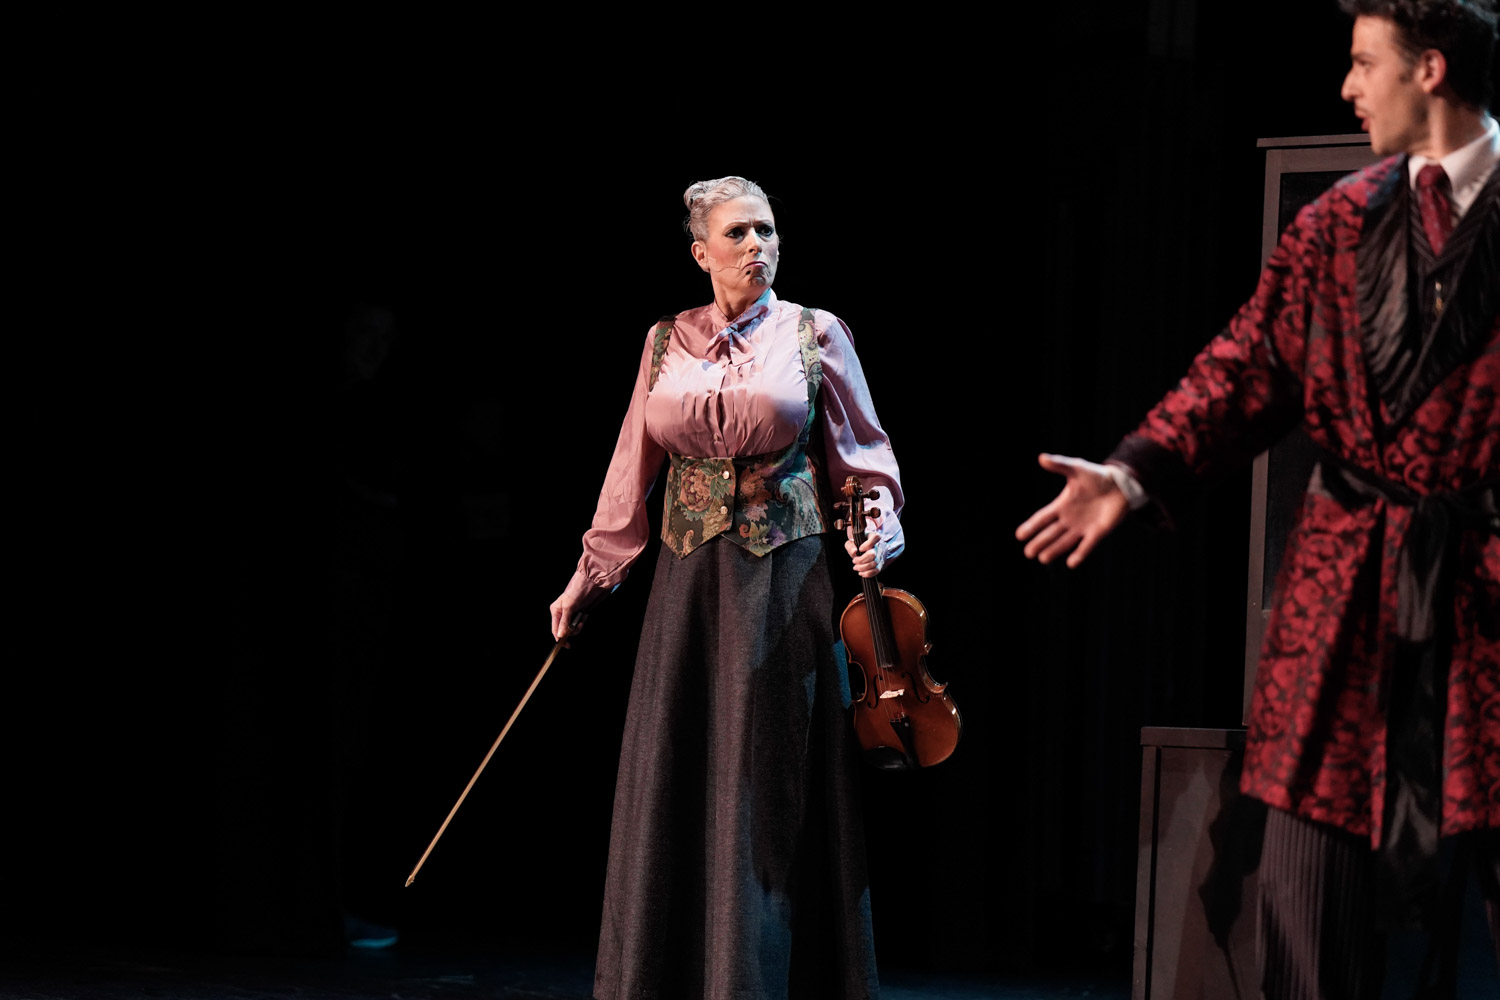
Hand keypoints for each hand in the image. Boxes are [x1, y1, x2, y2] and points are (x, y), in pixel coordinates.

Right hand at [549, 585, 607, 644]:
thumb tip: (560, 635)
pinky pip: (579, 624)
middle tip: (578, 626)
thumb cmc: (576, 591)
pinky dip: (582, 621)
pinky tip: (585, 615)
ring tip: (582, 618)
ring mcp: (570, 614)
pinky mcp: (578, 614)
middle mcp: (561, 613)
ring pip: (572, 628)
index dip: (559, 637)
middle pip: (564, 630)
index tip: (565, 644)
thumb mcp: (569, 607)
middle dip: (572, 630)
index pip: (555, 628)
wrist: (590, 584)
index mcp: (555, 611)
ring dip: (578, 626)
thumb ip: (564, 622)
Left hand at [844, 511, 884, 578]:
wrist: (867, 549)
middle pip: (873, 554)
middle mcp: (879, 546)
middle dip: (861, 560)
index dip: (868, 544)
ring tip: (856, 567)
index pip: (876, 537)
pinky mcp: (880, 564)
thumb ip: (850, 546)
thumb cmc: (859, 545)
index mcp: (873, 537)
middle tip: (854, 561)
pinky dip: (867, 574)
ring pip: (874, 564)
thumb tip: (854, 552)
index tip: (860, 549)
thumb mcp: (852, 542)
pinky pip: (876, 571)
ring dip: (862, 568)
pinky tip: (861, 573)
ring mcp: (880, 556)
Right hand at [1015, 453, 1128, 567]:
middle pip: (1051, 533)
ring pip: (1065, 541)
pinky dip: (1079, 554)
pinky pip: (1087, 545)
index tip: (1019, 535)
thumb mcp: (1076, 468)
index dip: (1031, 526)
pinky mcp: (1098, 532)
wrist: (1120, 485)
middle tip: (1028, 553)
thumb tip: (1041, 457)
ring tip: (1043, 559)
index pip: (1042, 518)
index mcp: (1062, 505)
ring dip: (1055, 550)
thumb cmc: (1096, 476)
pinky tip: (1071, 564)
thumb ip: (1059, 465)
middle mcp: (1069, 519)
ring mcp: (1083, 527)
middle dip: (1040, 542)